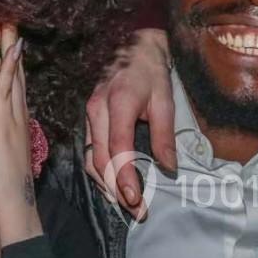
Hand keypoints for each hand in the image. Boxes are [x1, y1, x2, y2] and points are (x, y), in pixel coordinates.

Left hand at [0, 27, 41, 244]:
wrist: (9, 214)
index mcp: (7, 130)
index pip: (6, 91)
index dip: (7, 67)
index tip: (4, 44)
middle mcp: (13, 121)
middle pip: (13, 78)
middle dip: (14, 50)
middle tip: (11, 21)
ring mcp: (11, 121)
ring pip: (13, 77)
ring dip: (15, 49)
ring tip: (13, 22)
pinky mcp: (4, 125)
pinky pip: (7, 89)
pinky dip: (12, 66)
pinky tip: (14, 45)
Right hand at [84, 27, 175, 218]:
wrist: (134, 47)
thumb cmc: (152, 73)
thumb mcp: (165, 101)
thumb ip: (165, 135)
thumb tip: (169, 168)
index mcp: (118, 103)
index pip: (118, 147)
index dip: (124, 176)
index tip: (136, 199)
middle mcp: (97, 109)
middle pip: (101, 159)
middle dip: (116, 188)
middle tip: (137, 211)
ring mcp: (89, 114)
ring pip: (91, 158)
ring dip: (105, 185)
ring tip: (125, 204)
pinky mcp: (89, 118)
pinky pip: (90, 151)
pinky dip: (100, 172)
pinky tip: (112, 187)